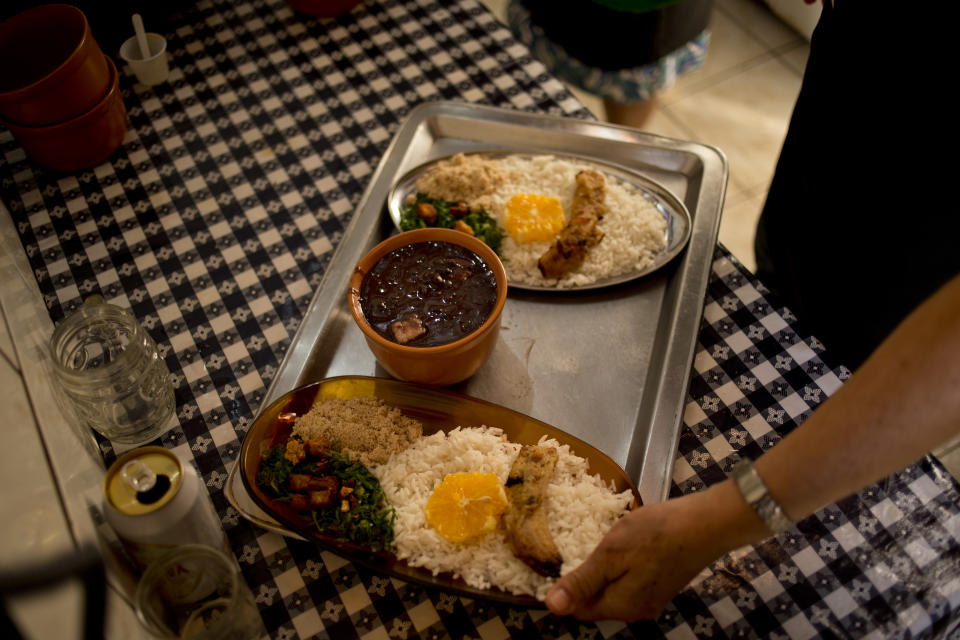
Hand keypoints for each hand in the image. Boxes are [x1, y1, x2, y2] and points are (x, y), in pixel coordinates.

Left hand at [544, 490, 735, 621]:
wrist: (707, 524)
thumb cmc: (657, 534)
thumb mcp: (611, 554)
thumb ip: (582, 582)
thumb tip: (552, 607)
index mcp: (621, 607)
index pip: (578, 610)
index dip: (565, 587)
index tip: (560, 559)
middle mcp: (636, 612)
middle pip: (597, 601)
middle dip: (586, 576)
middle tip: (582, 543)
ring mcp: (652, 599)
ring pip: (613, 589)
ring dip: (603, 568)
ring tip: (603, 540)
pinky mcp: (661, 585)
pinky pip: (630, 582)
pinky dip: (621, 565)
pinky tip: (625, 543)